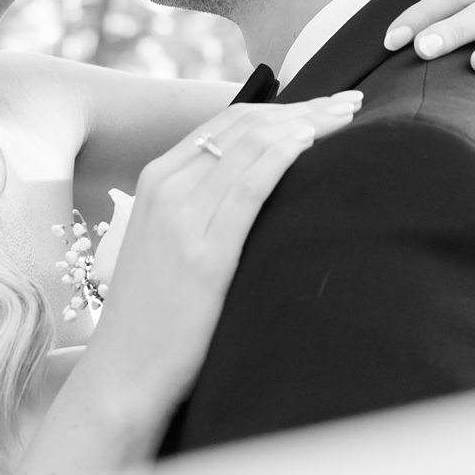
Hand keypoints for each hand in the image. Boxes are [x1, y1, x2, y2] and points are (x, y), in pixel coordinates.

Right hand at [80, 92, 361, 409]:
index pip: (229, 120)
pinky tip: (312, 144)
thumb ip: (203, 203)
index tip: (326, 103)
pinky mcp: (203, 254)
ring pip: (253, 146)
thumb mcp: (169, 240)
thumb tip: (262, 178)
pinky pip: (250, 187)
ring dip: (308, 123)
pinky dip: (284, 156)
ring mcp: (181, 218)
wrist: (124, 372)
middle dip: (305, 107)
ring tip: (348, 118)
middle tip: (350, 103)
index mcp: (158, 178)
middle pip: (246, 124)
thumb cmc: (158, 312)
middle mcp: (167, 187)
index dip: (283, 104)